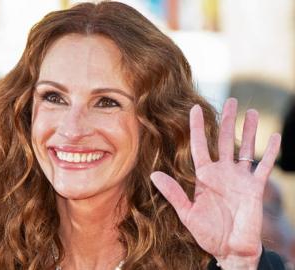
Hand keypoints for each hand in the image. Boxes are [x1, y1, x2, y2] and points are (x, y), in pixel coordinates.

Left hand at [151, 98, 280, 268]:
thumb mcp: (187, 213)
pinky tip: (273, 137)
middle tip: (230, 100)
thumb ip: (173, 193)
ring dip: (248, 131)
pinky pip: (264, 166)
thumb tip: (154, 175)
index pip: (200, 146)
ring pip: (245, 148)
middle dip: (227, 121)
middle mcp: (222, 173)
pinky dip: (270, 152)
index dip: (197, 128)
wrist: (230, 249)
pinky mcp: (255, 187)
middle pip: (224, 141)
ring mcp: (240, 179)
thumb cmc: (208, 233)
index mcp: (204, 177)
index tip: (193, 108)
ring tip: (250, 112)